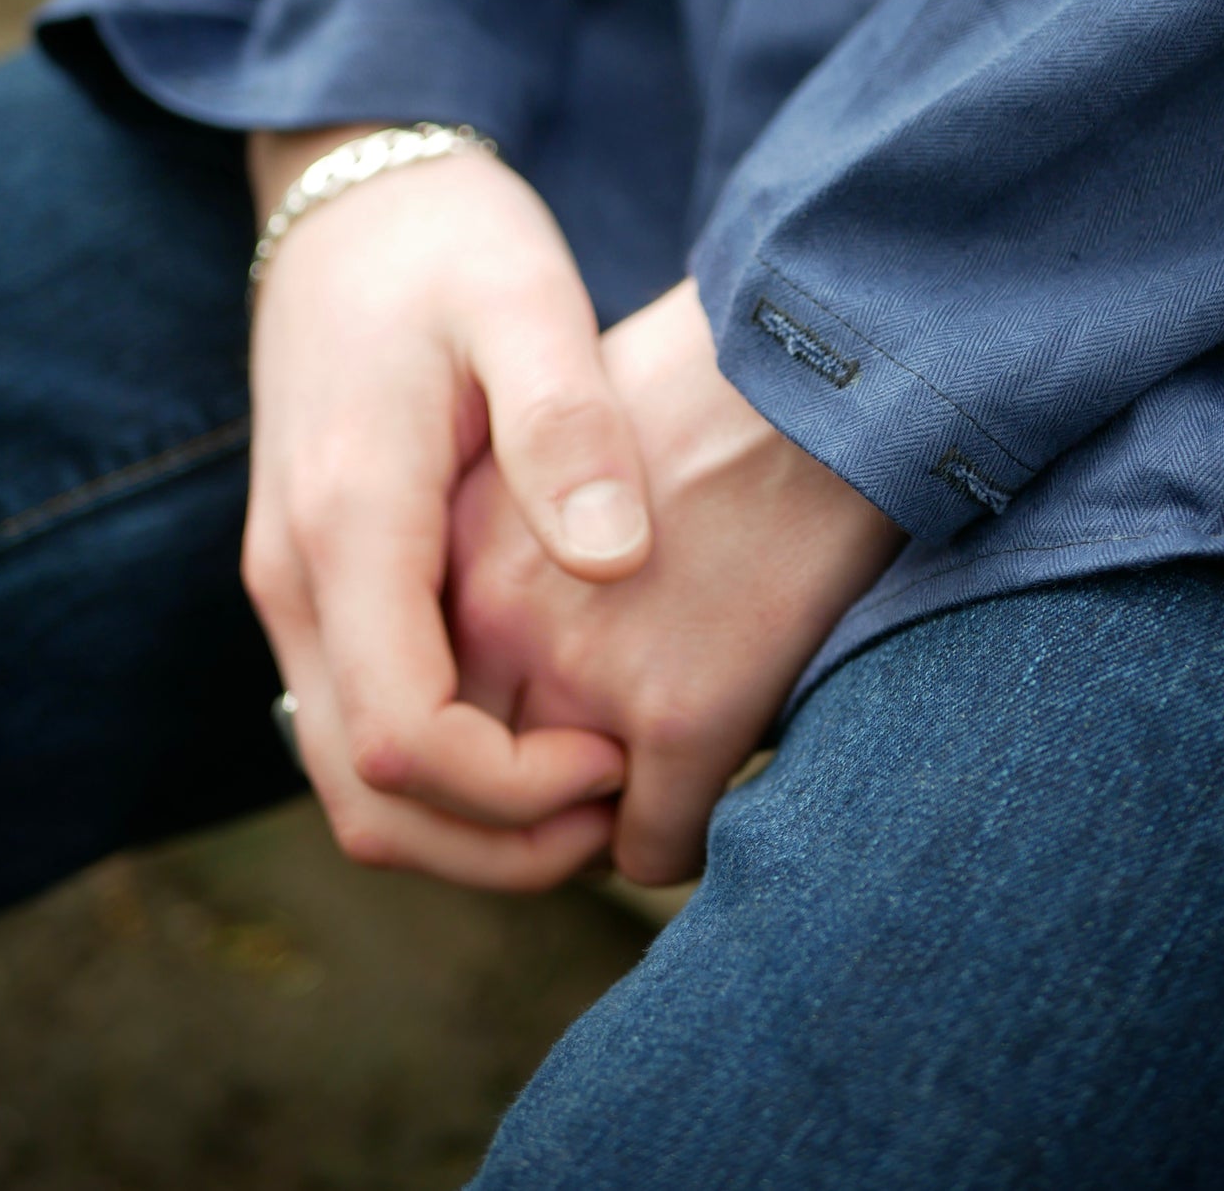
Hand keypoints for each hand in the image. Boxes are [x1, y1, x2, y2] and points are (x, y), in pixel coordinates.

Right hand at [241, 125, 653, 890]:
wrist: (352, 197)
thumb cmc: (451, 243)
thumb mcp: (524, 301)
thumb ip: (565, 424)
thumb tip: (618, 561)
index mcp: (350, 523)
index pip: (403, 740)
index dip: (514, 792)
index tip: (616, 759)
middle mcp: (297, 576)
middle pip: (364, 797)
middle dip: (493, 844)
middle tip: (618, 808)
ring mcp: (293, 583)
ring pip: (349, 775)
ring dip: (466, 818)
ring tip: (591, 778)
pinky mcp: (316, 577)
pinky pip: (357, 719)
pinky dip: (440, 765)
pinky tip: (536, 722)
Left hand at [447, 279, 904, 885]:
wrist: (827, 373)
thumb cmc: (708, 396)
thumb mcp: (548, 445)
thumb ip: (495, 548)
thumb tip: (493, 640)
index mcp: (449, 550)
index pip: (397, 712)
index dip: (456, 738)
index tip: (522, 715)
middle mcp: (493, 619)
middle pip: (463, 787)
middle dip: (519, 793)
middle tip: (589, 757)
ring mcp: (584, 673)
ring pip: (553, 834)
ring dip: (597, 820)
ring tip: (651, 759)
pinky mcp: (683, 713)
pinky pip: (652, 851)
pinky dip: (682, 831)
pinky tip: (717, 760)